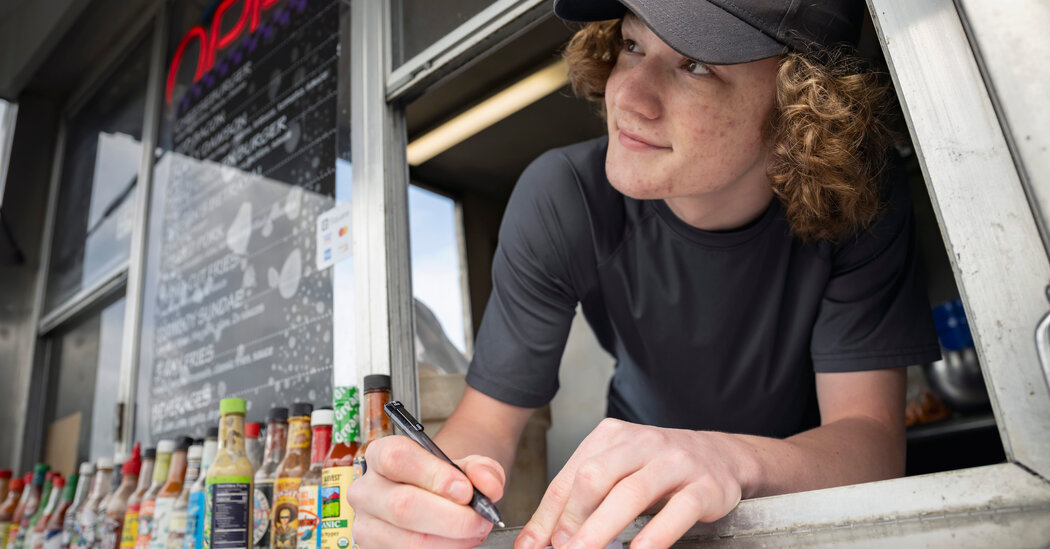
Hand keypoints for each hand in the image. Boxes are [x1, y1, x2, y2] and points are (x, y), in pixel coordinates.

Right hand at [347, 435, 505, 547]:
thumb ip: (482, 469)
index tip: (465, 490)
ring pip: (409, 540)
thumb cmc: (443, 481)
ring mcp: (366, 525)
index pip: (396, 458)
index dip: (434, 475)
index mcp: (381, 455)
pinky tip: (456, 543)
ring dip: (451, 541)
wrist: (434, 499)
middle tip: (479, 519)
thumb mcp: (465, 466)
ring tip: (473, 533)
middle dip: (451, 517)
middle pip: (402, 505)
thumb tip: (487, 483)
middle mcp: (366, 490)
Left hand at [514, 419, 743, 548]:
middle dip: (572, 518)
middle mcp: (641, 443)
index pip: (571, 477)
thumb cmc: (660, 467)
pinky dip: (657, 533)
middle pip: (595, 477)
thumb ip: (581, 498)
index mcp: (612, 436)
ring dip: (603, 528)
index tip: (533, 546)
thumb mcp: (618, 470)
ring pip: (632, 493)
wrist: (721, 456)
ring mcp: (674, 462)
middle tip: (562, 548)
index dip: (548, 515)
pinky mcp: (705, 486)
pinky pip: (679, 510)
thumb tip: (543, 538)